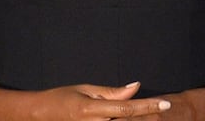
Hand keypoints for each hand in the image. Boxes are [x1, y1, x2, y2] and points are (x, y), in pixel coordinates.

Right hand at [31, 81, 172, 119]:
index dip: (148, 106)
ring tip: (151, 115)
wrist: (37, 116)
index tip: (166, 104)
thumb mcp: (86, 90)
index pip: (126, 109)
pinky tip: (133, 119)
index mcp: (91, 110)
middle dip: (147, 117)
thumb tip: (136, 87)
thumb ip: (112, 92)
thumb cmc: (61, 99)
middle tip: (163, 110)